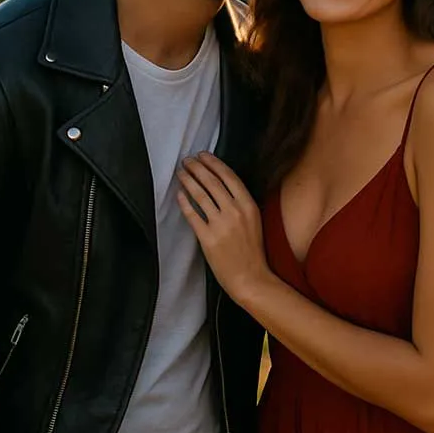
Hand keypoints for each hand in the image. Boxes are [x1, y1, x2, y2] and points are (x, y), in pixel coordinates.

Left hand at [176, 152, 271, 302]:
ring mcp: (221, 225)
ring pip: (200, 195)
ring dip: (188, 180)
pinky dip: (184, 202)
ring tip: (181, 173)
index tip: (202, 155)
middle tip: (187, 161)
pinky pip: (193, 215)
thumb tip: (222, 184)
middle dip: (197, 168)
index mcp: (249, 205)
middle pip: (212, 182)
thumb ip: (241, 202)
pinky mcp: (208, 238)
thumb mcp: (254, 220)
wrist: (250, 277)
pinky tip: (179, 194)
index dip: (213, 163)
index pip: (228, 176)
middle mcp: (235, 211)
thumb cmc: (252, 250)